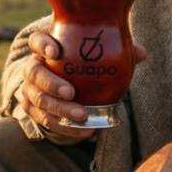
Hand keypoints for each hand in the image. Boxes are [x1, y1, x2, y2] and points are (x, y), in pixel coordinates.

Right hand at [21, 32, 146, 138]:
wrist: (65, 88)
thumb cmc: (82, 66)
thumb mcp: (95, 57)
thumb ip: (115, 52)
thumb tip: (141, 53)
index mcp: (45, 49)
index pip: (36, 41)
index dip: (43, 46)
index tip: (55, 52)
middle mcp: (33, 68)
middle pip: (33, 73)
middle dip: (51, 84)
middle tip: (71, 93)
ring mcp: (30, 90)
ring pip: (37, 99)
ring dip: (59, 109)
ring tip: (82, 115)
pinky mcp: (33, 110)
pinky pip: (44, 120)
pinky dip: (64, 127)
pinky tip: (84, 130)